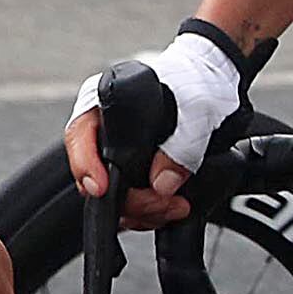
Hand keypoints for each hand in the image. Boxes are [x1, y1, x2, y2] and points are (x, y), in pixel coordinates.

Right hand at [63, 27, 247, 227]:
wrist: (214, 83)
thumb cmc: (198, 82)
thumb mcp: (196, 109)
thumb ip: (180, 147)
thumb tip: (162, 184)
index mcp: (104, 103)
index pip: (78, 137)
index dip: (86, 166)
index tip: (101, 188)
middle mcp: (103, 131)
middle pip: (96, 178)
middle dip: (131, 201)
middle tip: (164, 203)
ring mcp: (117, 154)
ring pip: (113, 197)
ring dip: (144, 210)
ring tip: (176, 205)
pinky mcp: (135, 172)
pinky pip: (130, 202)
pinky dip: (149, 211)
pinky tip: (170, 205)